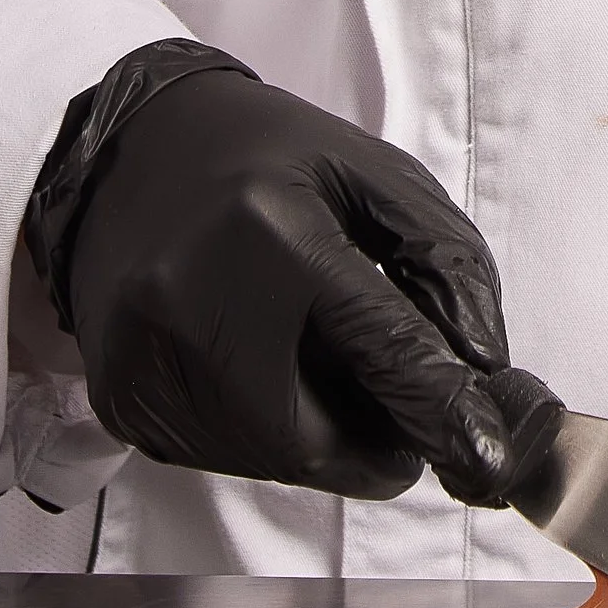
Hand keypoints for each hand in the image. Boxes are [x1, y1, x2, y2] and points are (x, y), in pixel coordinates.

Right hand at [24, 42, 559, 501]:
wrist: (133, 147)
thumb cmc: (266, 157)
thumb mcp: (377, 173)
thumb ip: (446, 262)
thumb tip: (477, 368)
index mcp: (268, 227)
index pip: (376, 344)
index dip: (439, 409)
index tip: (485, 458)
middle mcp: (192, 299)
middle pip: (317, 439)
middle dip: (375, 436)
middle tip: (395, 396)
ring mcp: (146, 357)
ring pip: (273, 460)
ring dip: (321, 433)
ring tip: (309, 349)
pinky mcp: (122, 397)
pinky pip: (224, 456)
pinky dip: (266, 431)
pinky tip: (258, 361)